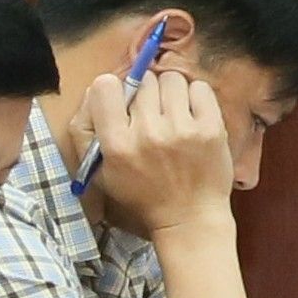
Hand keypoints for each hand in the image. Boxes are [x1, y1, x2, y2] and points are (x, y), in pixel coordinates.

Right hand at [78, 44, 239, 239]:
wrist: (189, 218)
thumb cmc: (142, 195)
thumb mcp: (100, 171)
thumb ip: (86, 129)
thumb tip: (98, 88)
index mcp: (117, 144)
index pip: (105, 87)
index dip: (112, 89)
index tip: (121, 101)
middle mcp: (148, 134)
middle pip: (143, 81)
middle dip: (145, 93)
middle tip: (151, 114)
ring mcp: (182, 130)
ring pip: (171, 79)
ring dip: (170, 93)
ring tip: (172, 114)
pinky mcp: (211, 128)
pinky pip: (199, 88)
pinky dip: (195, 97)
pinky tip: (191, 116)